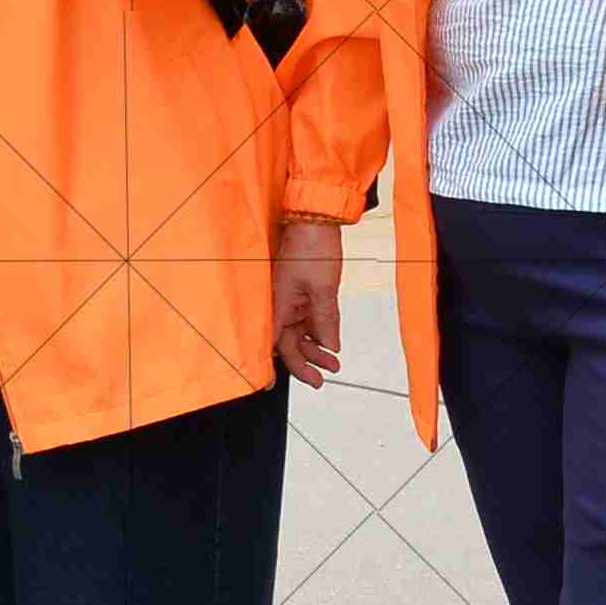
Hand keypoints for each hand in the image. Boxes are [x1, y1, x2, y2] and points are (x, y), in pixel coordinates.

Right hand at [272, 212, 345, 385]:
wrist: (317, 217)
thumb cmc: (313, 247)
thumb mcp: (324, 289)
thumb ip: (325, 320)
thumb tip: (330, 347)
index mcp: (278, 304)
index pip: (273, 344)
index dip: (272, 366)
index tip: (271, 386)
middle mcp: (281, 304)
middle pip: (288, 343)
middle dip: (305, 362)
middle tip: (323, 378)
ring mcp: (292, 298)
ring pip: (300, 333)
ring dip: (316, 349)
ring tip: (334, 364)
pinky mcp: (303, 291)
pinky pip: (309, 319)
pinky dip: (320, 332)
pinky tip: (332, 344)